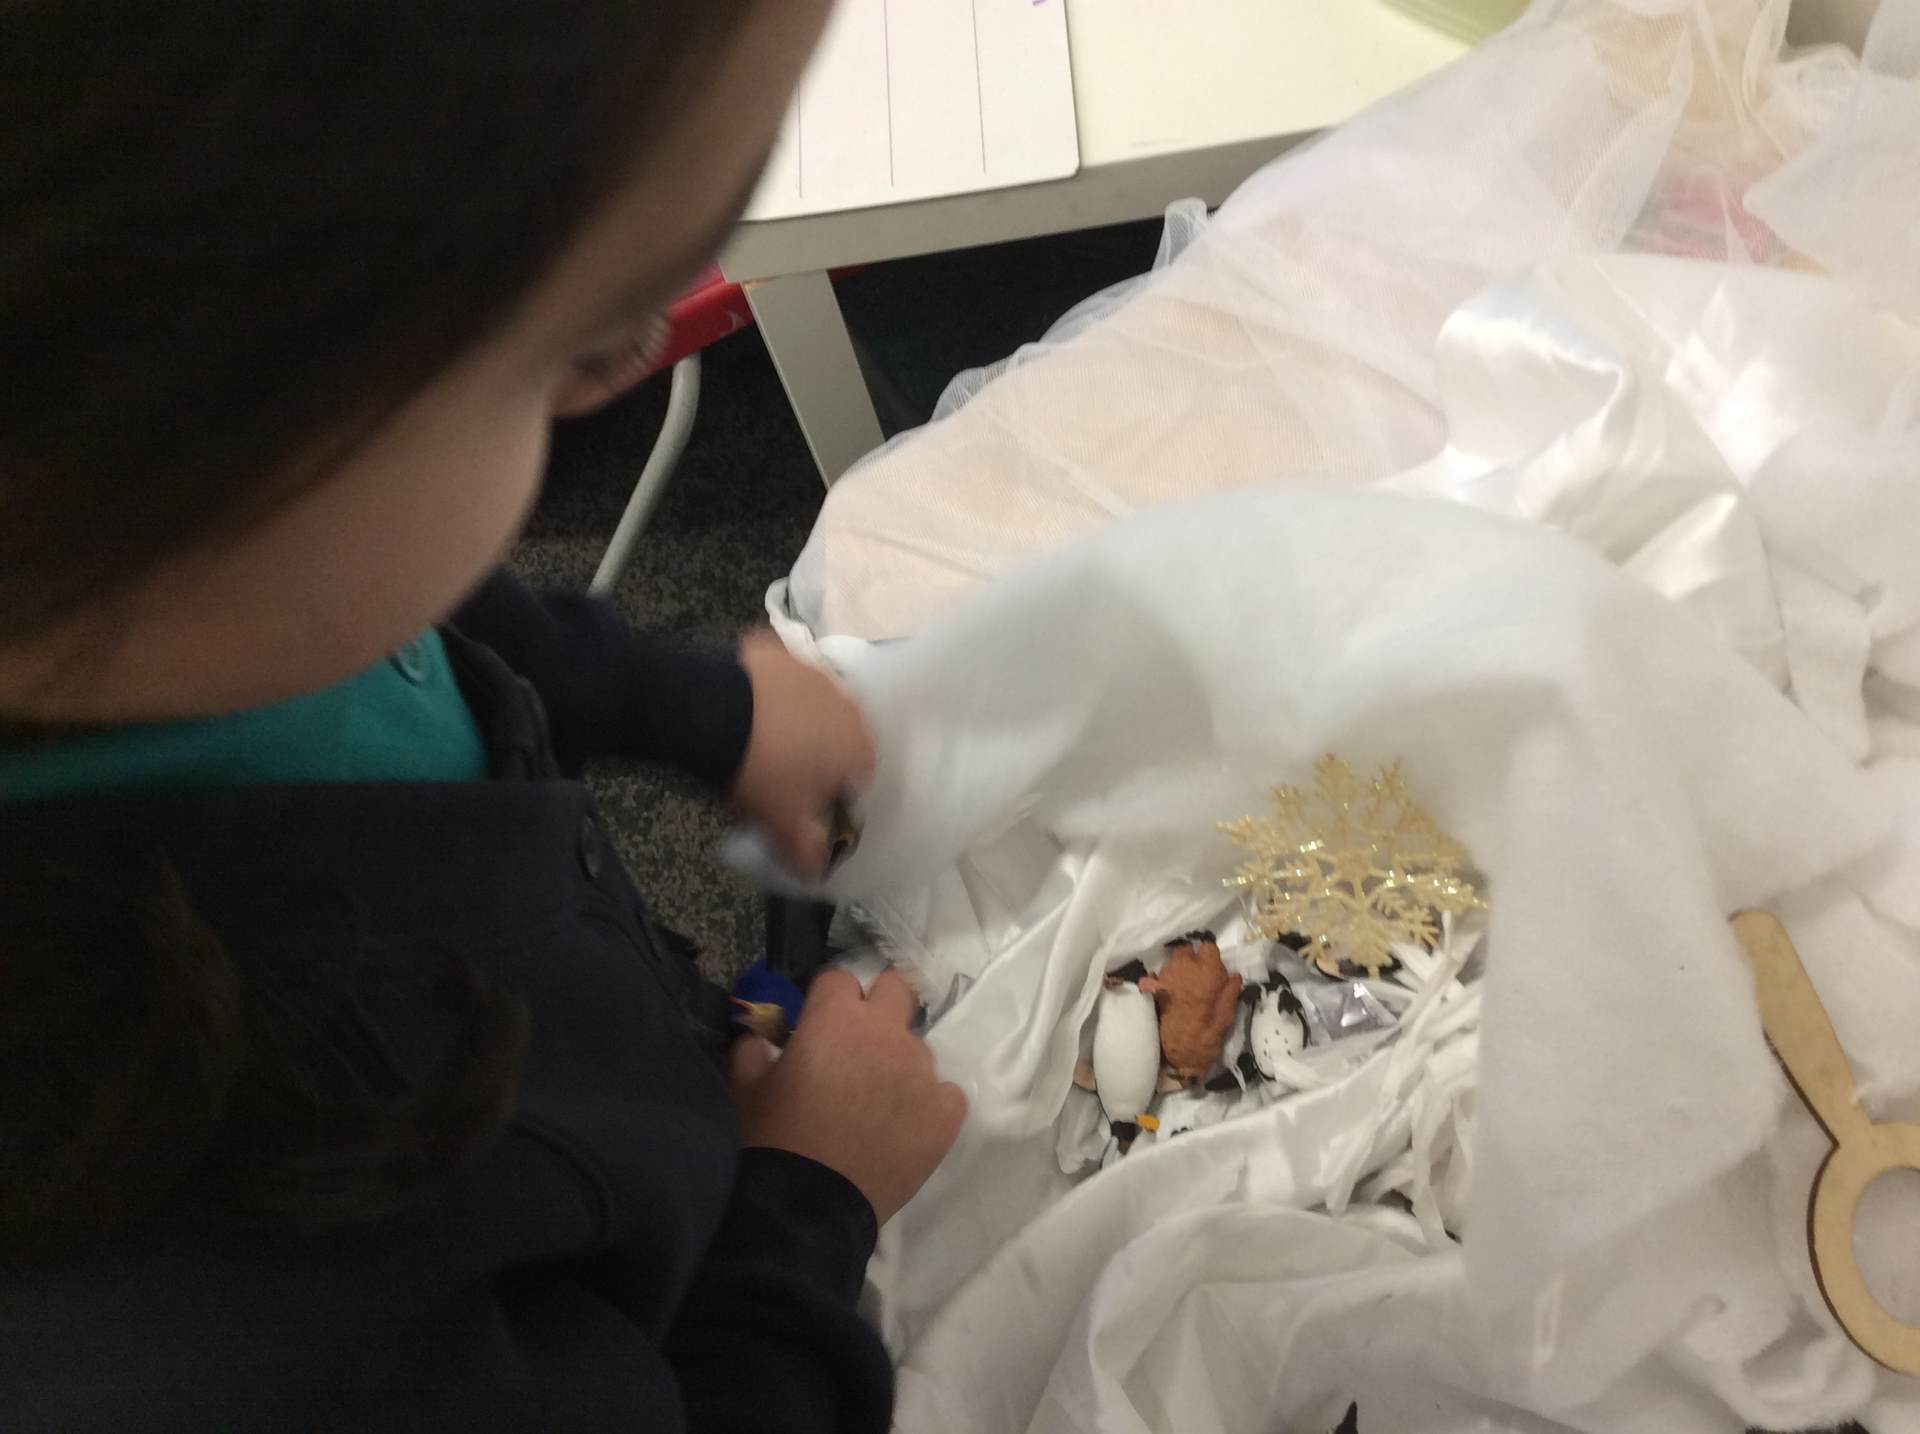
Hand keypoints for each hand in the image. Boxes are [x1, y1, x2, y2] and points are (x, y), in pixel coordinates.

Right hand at [729, 969, 965, 1225]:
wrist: (806, 1209)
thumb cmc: (770, 1141)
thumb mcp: (744, 1090)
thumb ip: (753, 1052)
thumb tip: (760, 1041)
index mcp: (836, 1018)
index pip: (839, 978)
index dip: (826, 999)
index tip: (816, 1024)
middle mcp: (886, 1034)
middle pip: (896, 989)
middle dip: (878, 1005)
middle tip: (857, 1043)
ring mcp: (922, 1073)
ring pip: (918, 1047)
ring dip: (898, 1064)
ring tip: (875, 1104)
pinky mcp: (945, 1114)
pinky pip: (945, 1094)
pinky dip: (928, 1104)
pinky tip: (904, 1128)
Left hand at [733, 631, 874, 875]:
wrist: (710, 711)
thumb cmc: (759, 771)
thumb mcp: (780, 822)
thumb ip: (806, 851)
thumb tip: (818, 870)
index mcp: (857, 746)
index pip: (863, 775)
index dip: (838, 790)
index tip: (812, 802)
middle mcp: (847, 704)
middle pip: (841, 734)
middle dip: (820, 752)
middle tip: (785, 772)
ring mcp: (814, 671)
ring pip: (814, 702)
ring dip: (799, 719)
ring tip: (764, 739)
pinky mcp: (780, 650)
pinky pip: (782, 675)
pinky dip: (771, 690)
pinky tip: (747, 707)